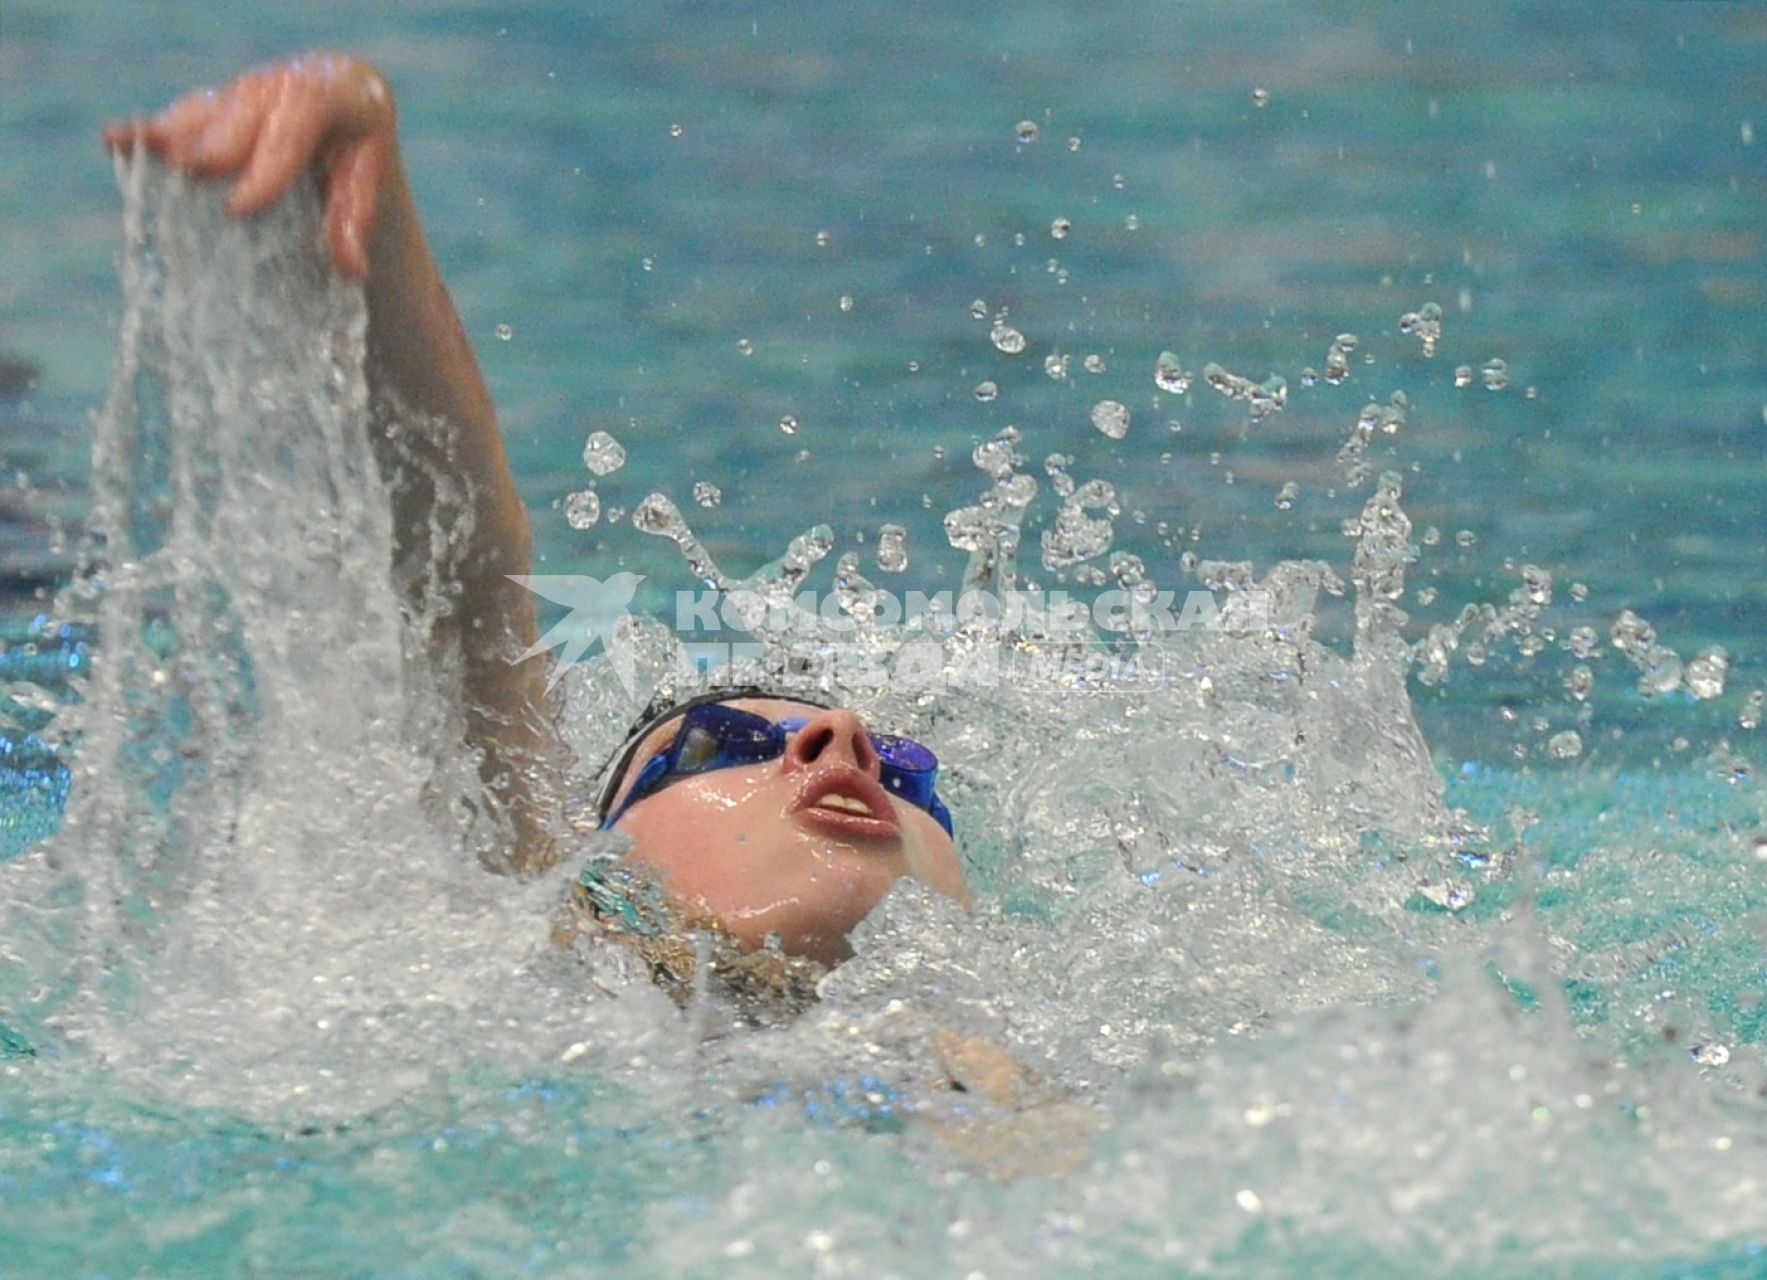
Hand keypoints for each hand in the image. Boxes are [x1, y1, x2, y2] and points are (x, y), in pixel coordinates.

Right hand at [101, 52, 396, 279]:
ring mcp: (241, 91)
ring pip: (205, 112)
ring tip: (142, 151)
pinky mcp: (214, 102)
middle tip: (189, 173)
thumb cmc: (354, 150)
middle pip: (243, 113)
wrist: (339, 101)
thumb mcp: (364, 179)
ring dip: (173, 134)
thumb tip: (353, 268)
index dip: (268, 165)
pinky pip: (181, 116)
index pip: (297, 122)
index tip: (240, 206)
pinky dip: (148, 130)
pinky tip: (116, 141)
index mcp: (328, 92)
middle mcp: (279, 84)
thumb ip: (355, 221)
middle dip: (215, 146)